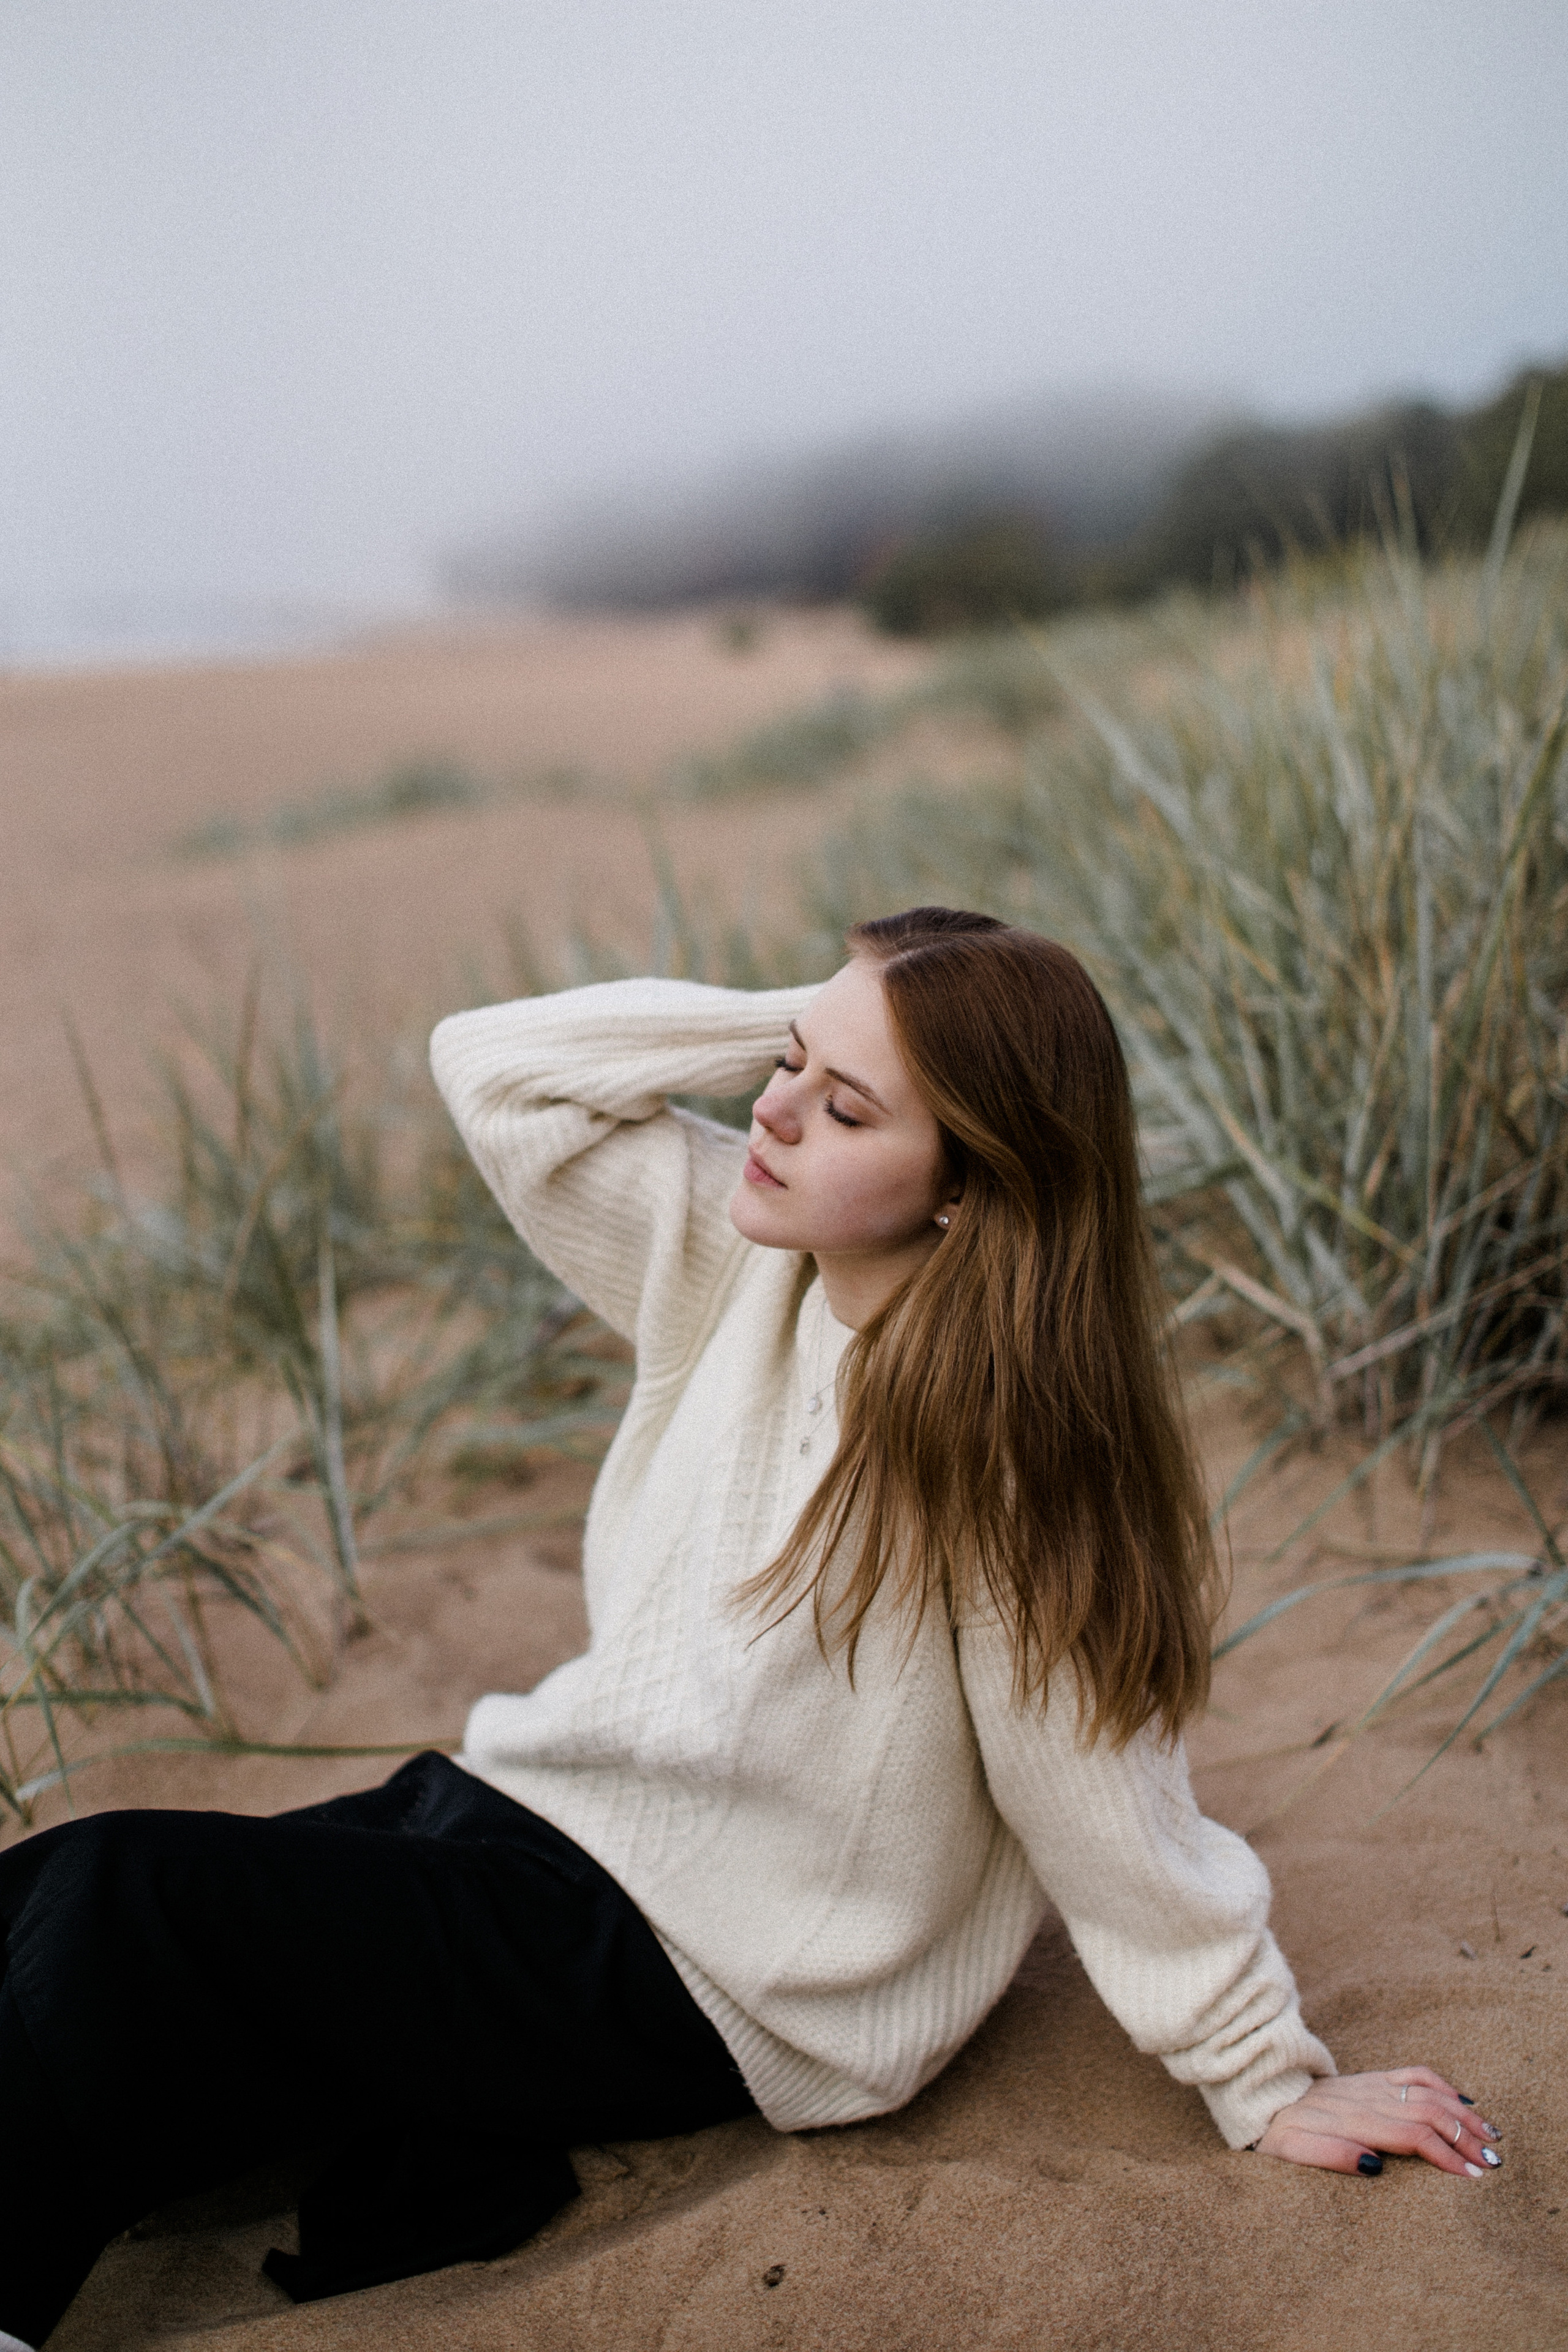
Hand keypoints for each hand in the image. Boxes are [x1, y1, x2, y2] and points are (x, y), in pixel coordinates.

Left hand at [1254, 2067, 1503, 2176]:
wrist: (1257, 2092)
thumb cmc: (1274, 2131)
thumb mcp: (1291, 2152)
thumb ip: (1331, 2156)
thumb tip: (1375, 2166)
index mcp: (1352, 2120)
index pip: (1411, 2136)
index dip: (1445, 2155)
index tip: (1472, 2176)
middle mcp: (1366, 2098)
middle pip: (1428, 2113)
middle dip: (1465, 2137)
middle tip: (1493, 2161)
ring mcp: (1370, 2084)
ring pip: (1427, 2092)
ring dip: (1462, 2112)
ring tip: (1491, 2134)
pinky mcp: (1369, 2078)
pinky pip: (1411, 2074)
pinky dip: (1440, 2084)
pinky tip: (1461, 2099)